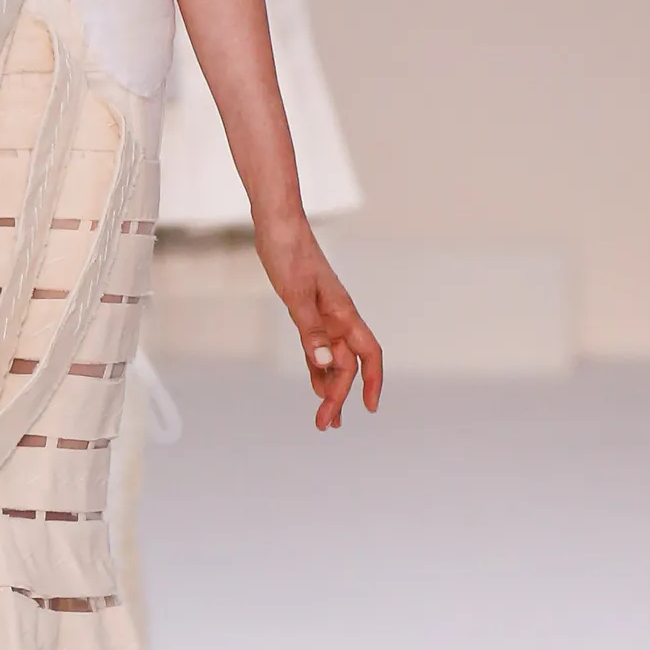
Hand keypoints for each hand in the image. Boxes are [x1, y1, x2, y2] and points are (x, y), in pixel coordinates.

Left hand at [256, 220, 382, 430]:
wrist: (277, 224)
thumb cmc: (289, 253)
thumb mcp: (296, 294)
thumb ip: (309, 329)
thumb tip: (323, 363)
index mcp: (342, 313)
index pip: (368, 355)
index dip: (373, 382)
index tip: (369, 408)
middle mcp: (337, 317)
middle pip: (347, 365)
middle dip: (339, 396)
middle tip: (325, 425)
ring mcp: (323, 315)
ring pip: (332, 359)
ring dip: (329, 387)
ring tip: (324, 417)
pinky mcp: (306, 310)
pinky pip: (316, 347)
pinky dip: (316, 367)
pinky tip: (314, 384)